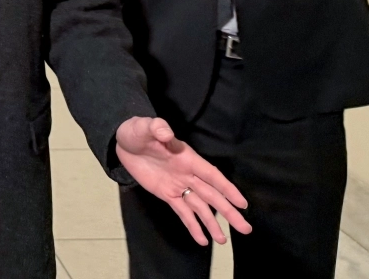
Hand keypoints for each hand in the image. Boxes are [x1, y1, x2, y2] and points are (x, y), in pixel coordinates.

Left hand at [116, 116, 251, 245]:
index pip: (212, 176)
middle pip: (212, 195)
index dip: (227, 189)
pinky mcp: (167, 194)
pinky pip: (182, 212)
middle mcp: (188, 174)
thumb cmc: (138, 132)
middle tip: (245, 229)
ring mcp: (178, 186)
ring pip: (200, 207)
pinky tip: (202, 240)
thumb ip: (158, 128)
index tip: (242, 203)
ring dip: (212, 223)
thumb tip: (166, 132)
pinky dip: (192, 226)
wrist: (123, 142)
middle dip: (228, 212)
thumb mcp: (145, 127)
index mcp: (187, 158)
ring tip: (223, 241)